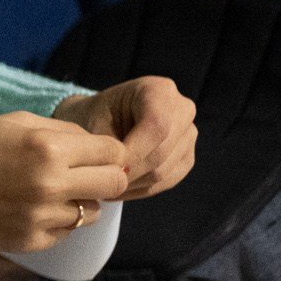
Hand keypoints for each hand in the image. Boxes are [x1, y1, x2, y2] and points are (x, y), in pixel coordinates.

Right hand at [0, 112, 131, 250]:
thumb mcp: (14, 122)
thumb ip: (62, 131)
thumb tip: (99, 147)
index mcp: (48, 148)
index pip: (115, 152)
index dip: (107, 151)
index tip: (93, 154)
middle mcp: (51, 184)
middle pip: (115, 184)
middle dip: (105, 176)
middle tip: (82, 174)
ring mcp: (42, 216)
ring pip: (92, 212)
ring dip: (80, 201)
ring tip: (49, 193)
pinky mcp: (31, 241)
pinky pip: (66, 231)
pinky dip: (56, 221)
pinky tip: (29, 209)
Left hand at [52, 77, 195, 199]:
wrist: (101, 119)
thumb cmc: (93, 117)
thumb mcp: (92, 123)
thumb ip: (107, 145)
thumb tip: (120, 173)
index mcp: (159, 90)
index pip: (157, 127)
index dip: (134, 153)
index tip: (108, 169)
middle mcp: (182, 109)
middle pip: (162, 152)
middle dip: (131, 173)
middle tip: (102, 185)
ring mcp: (188, 133)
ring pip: (165, 170)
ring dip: (134, 184)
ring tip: (106, 188)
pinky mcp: (186, 156)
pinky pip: (169, 181)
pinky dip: (142, 189)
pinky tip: (120, 190)